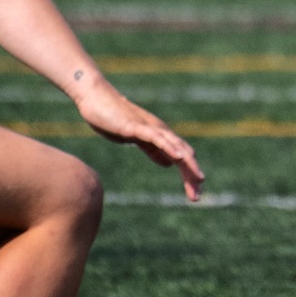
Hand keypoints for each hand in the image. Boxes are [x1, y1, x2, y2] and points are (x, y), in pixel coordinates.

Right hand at [72, 76, 203, 201]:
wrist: (96, 98)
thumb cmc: (114, 119)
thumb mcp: (137, 139)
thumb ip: (153, 150)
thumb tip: (168, 163)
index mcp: (161, 137)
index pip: (181, 159)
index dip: (188, 176)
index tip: (194, 196)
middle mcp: (161, 132)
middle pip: (183, 155)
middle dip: (191, 176)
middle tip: (197, 198)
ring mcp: (150, 128)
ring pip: (175, 147)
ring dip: (188, 164)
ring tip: (199, 179)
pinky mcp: (137, 126)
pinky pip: (157, 137)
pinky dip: (169, 147)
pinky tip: (179, 157)